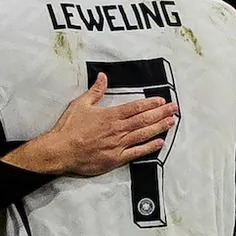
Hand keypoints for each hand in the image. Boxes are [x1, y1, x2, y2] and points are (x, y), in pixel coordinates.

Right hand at [45, 73, 177, 175]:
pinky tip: (160, 143)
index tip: (162, 101)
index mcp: (110, 115)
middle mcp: (118, 129)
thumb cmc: (69, 127)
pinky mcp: (116, 159)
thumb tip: (103, 77)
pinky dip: (149, 147)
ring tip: (171, 122)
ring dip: (159, 128)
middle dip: (161, 113)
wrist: (61, 151)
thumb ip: (95, 91)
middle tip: (175, 109)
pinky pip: (137, 152)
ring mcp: (118, 145)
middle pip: (144, 120)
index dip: (150, 104)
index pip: (135, 107)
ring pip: (143, 135)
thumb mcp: (80, 104)